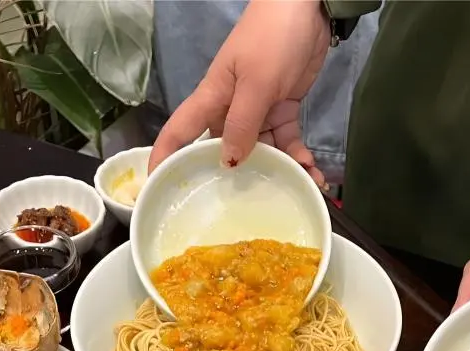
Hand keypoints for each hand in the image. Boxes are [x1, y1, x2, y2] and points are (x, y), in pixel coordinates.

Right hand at [148, 0, 329, 184]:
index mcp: (213, 99)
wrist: (307, 8)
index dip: (165, 159)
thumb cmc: (272, 38)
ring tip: (300, 189)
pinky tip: (313, 172)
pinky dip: (298, 157)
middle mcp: (231, 109)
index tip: (157, 188)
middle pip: (224, 151)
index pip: (180, 132)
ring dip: (280, 171)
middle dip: (235, 180)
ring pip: (262, 151)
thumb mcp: (256, 83)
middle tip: (248, 211)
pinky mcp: (282, 109)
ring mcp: (258, 110)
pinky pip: (286, 141)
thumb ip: (242, 124)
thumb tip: (228, 163)